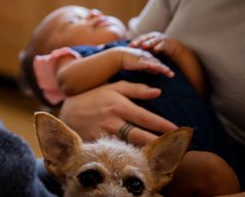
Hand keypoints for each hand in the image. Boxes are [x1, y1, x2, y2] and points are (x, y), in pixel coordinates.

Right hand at [58, 81, 176, 145]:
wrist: (68, 110)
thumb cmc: (94, 96)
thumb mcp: (113, 87)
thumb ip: (136, 89)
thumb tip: (158, 92)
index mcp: (119, 105)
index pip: (145, 117)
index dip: (162, 125)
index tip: (176, 129)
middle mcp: (113, 121)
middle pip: (139, 136)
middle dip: (157, 142)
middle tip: (174, 147)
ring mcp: (104, 134)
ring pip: (129, 146)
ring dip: (145, 151)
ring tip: (161, 154)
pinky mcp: (97, 143)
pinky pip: (115, 151)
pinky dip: (127, 155)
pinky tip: (139, 158)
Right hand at [114, 47, 173, 77]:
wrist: (118, 55)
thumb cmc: (128, 60)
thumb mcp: (141, 65)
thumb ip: (149, 67)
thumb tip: (157, 71)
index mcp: (148, 58)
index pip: (157, 64)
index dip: (164, 69)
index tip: (170, 74)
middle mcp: (147, 57)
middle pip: (158, 64)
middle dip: (165, 69)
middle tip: (172, 75)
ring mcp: (144, 59)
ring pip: (155, 64)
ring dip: (163, 69)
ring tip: (169, 73)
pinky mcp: (140, 61)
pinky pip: (149, 64)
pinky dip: (155, 67)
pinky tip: (159, 70)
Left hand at [129, 32, 181, 57]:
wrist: (173, 46)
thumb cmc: (159, 47)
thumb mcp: (149, 48)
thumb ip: (142, 48)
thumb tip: (130, 50)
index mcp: (148, 37)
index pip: (139, 39)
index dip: (133, 42)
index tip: (127, 46)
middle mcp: (153, 36)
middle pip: (145, 38)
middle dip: (139, 41)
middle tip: (133, 45)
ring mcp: (160, 38)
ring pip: (153, 40)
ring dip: (148, 43)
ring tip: (144, 46)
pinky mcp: (167, 43)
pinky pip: (163, 44)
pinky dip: (159, 46)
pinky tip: (156, 49)